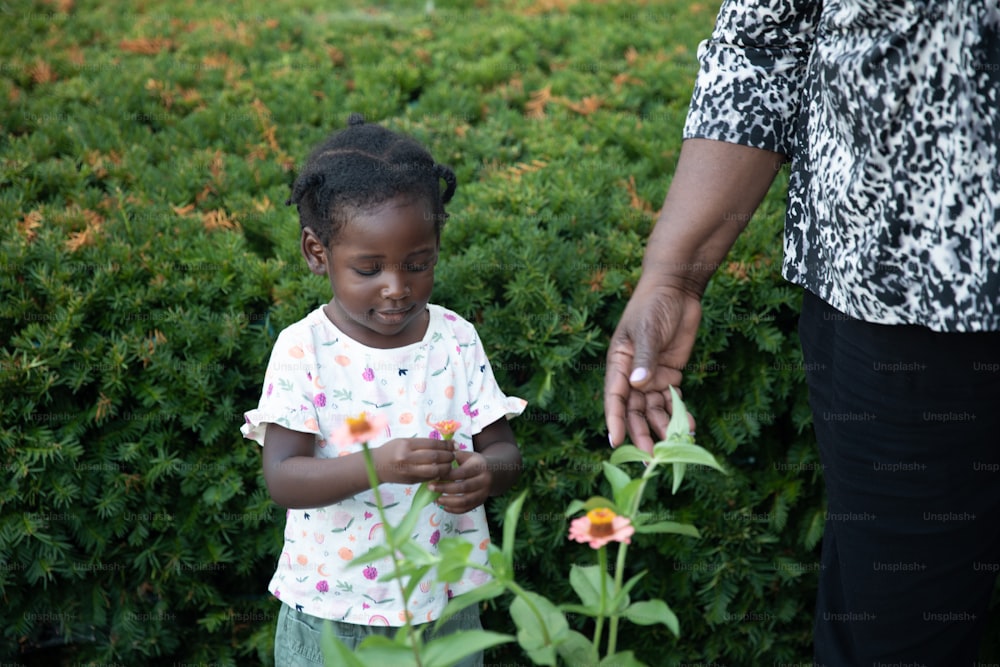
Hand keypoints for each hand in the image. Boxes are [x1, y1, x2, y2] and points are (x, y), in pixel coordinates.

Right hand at [371, 438, 455, 484]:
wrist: (376, 466)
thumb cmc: (391, 450)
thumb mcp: (404, 441)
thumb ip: (421, 443)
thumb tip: (444, 444)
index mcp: (406, 445)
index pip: (432, 444)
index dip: (446, 444)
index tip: (454, 444)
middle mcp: (407, 458)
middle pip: (434, 457)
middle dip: (448, 456)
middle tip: (454, 454)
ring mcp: (409, 471)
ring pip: (434, 470)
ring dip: (446, 467)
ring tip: (450, 464)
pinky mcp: (410, 481)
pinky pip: (428, 478)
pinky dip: (438, 475)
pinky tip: (442, 471)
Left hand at [428, 450, 490, 514]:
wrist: (495, 472)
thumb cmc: (475, 463)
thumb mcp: (468, 455)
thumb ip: (454, 456)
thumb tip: (436, 461)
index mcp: (479, 467)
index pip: (461, 473)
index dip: (447, 475)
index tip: (433, 476)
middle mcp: (484, 481)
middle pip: (463, 487)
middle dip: (445, 488)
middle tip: (430, 487)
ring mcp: (483, 493)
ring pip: (465, 501)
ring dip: (449, 502)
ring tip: (436, 499)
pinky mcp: (481, 502)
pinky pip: (467, 509)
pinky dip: (454, 510)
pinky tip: (444, 506)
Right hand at [604, 282, 701, 453]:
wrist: (677, 289)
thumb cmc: (653, 304)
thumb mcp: (646, 330)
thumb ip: (644, 358)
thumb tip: (638, 384)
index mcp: (618, 363)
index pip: (615, 397)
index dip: (615, 420)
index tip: (617, 442)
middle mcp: (632, 374)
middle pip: (634, 410)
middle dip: (641, 432)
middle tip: (649, 457)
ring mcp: (651, 375)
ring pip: (653, 409)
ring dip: (661, 427)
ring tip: (672, 447)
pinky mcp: (670, 374)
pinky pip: (672, 400)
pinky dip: (678, 414)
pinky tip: (687, 427)